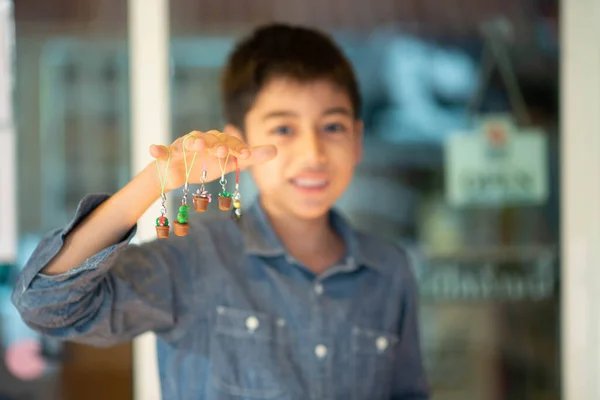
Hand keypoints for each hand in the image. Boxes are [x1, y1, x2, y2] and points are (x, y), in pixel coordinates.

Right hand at [148, 130, 275, 191]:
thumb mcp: (229, 164)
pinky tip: (154, 150)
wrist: (176, 174)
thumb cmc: (206, 166)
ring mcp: (182, 146)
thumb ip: (250, 157)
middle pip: (209, 139)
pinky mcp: (166, 155)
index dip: (237, 148)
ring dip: (191, 142)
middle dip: (216, 144)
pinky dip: (157, 150)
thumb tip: (276, 149)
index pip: (229, 142)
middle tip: (223, 152)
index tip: (246, 155)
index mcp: (216, 141)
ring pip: (186, 142)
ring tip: (196, 145)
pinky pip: (161, 151)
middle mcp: (200, 140)